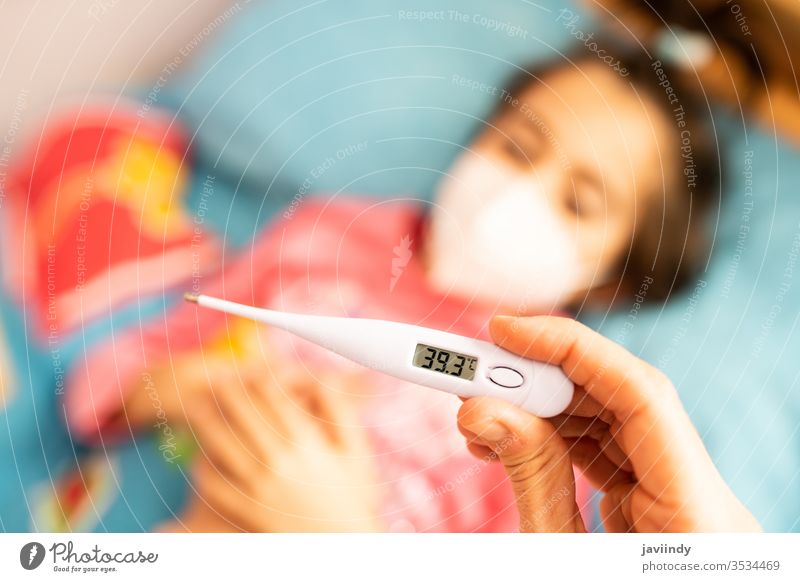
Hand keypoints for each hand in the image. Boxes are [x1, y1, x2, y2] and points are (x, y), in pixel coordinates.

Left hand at [189, 362, 382, 531]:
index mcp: (307, 442)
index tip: (253, 371)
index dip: (260, 379)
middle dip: (228, 393)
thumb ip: (340, 412)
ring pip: (223, 445)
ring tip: (195, 408)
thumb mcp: (357, 452)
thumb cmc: (354, 496)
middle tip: (217, 380)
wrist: (343, 546)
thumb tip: (326, 378)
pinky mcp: (247, 510)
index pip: (274, 398)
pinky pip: (217, 486)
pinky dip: (204, 469)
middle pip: (243, 416)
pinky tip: (198, 456)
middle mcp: (279, 460)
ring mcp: (260, 487)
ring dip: (206, 423)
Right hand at [457, 315, 760, 532]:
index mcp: (699, 518)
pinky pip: (606, 454)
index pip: (642, 395)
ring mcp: (680, 503)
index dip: (571, 348)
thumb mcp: (560, 563)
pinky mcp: (656, 511)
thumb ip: (530, 479)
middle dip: (541, 379)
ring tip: (477, 413)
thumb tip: (480, 407)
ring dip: (540, 408)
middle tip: (471, 372)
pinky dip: (553, 438)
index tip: (505, 330)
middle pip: (622, 403)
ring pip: (611, 424)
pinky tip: (507, 437)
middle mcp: (699, 499)